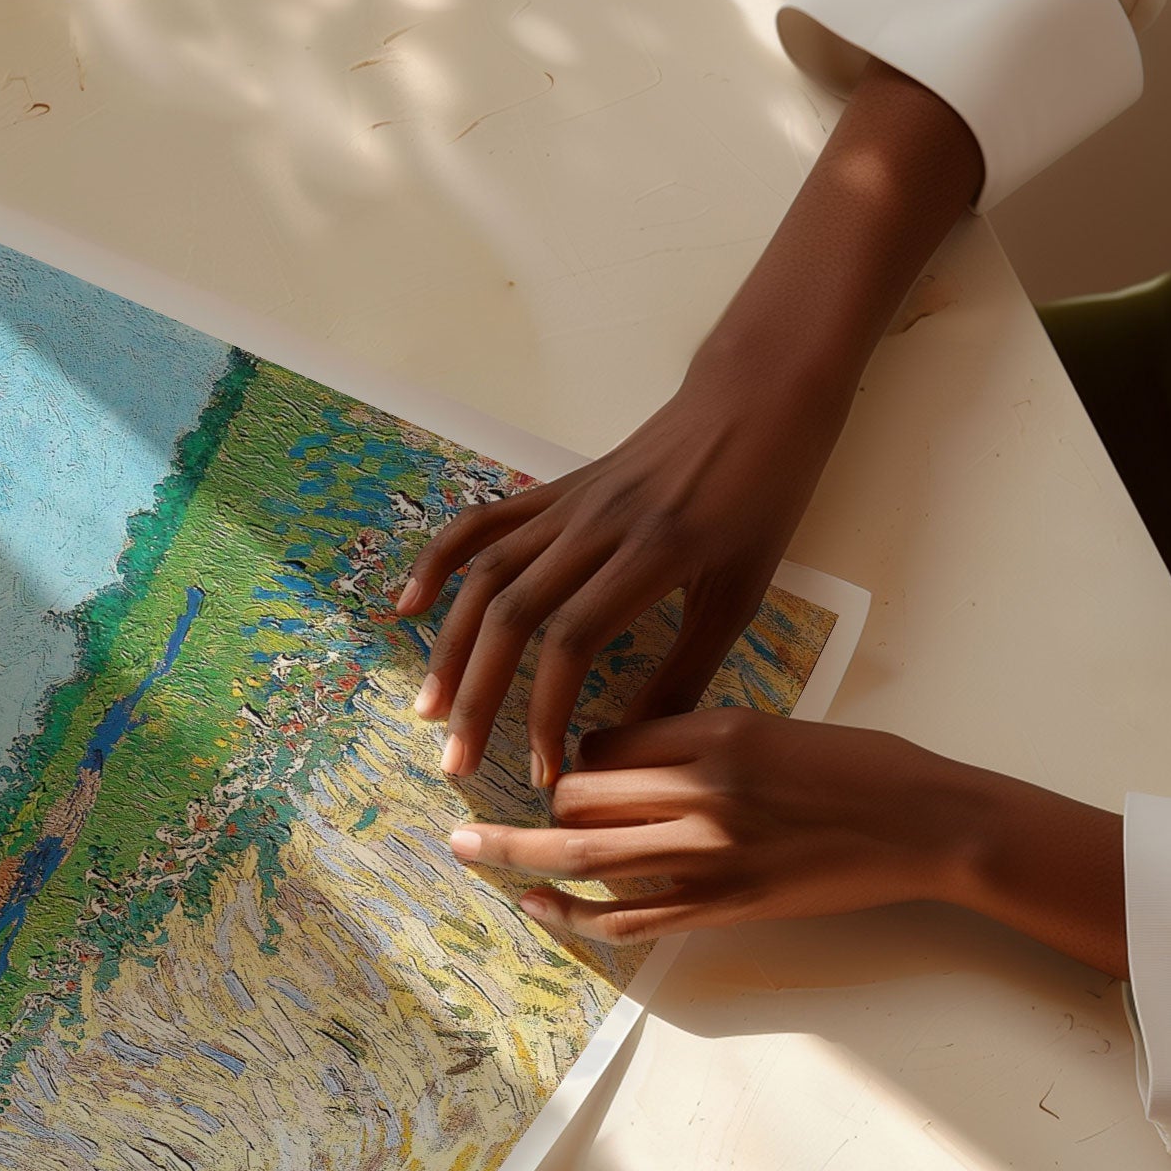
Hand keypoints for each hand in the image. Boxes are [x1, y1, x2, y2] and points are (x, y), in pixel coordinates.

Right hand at [394, 355, 844, 784]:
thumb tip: (636, 743)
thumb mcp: (742, 592)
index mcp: (652, 553)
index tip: (544, 772)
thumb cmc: (762, 498)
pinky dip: (438, 562)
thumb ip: (687, 669)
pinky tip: (409, 606)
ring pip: (486, 576)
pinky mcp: (553, 489)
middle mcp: (596, 525)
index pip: (573, 642)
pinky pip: (482, 523)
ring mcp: (567, 503)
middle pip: (513, 615)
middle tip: (457, 760)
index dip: (547, 712)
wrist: (754, 397)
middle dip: (478, 696)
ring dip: (450, 647)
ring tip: (429, 708)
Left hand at [448, 710, 1127, 977]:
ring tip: (464, 849)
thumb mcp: (769, 725)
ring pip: (582, 854)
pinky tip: (534, 905)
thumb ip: (692, 739)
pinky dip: (570, 914)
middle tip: (499, 806)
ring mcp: (707, 856)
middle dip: (543, 804)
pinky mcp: (721, 907)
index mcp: (713, 732)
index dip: (578, 754)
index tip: (575, 765)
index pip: (604, 739)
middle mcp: (700, 792)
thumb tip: (614, 757)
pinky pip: (625, 918)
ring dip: (514, 852)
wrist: (928, 825)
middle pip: (579, 794)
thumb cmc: (858, 767)